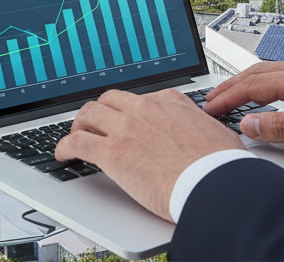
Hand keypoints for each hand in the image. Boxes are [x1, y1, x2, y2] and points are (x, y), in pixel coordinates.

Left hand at [54, 89, 243, 220]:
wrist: (216, 185)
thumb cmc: (221, 167)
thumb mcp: (214, 133)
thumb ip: (198, 127)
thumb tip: (201, 134)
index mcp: (170, 102)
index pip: (140, 98)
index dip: (128, 110)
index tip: (124, 118)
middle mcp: (145, 108)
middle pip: (109, 100)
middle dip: (99, 112)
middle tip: (95, 124)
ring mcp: (126, 128)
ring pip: (88, 114)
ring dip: (79, 125)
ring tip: (76, 136)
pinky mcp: (112, 152)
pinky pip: (77, 142)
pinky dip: (64, 147)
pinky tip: (62, 154)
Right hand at [203, 60, 283, 159]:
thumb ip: (282, 129)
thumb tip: (249, 125)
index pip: (252, 86)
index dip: (227, 98)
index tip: (210, 109)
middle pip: (256, 72)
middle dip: (229, 85)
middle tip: (210, 99)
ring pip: (270, 70)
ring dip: (246, 81)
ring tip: (230, 94)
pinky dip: (264, 81)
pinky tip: (265, 90)